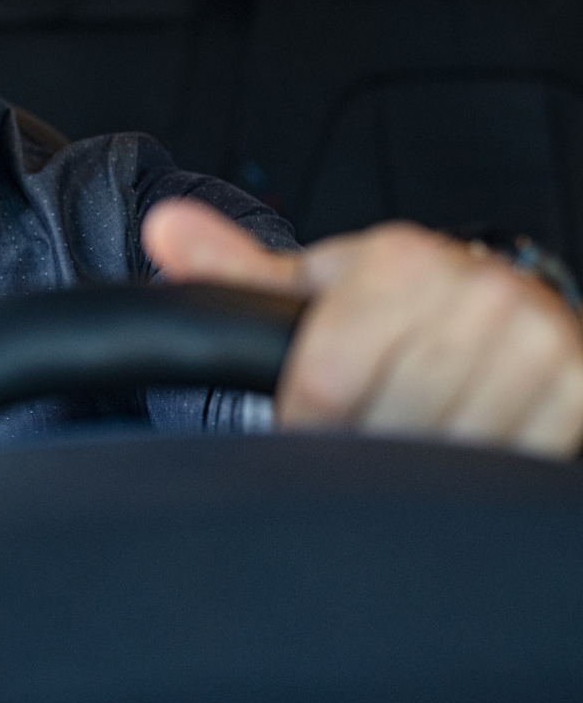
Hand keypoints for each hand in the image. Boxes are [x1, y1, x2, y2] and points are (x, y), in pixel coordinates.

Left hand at [144, 199, 582, 456]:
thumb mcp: (318, 285)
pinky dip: (480, 474)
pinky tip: (467, 442)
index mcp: (402, 262)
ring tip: (415, 433)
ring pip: (448, 452)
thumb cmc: (399, 305)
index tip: (305, 429)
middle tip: (365, 435)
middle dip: (365, 446)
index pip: (326, 381)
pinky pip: (511, 463)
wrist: (509, 314)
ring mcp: (538, 341)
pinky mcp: (582, 388)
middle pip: (388, 424)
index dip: (305, 423)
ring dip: (423, 467)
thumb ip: (237, 270)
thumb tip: (162, 228)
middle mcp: (479, 293)